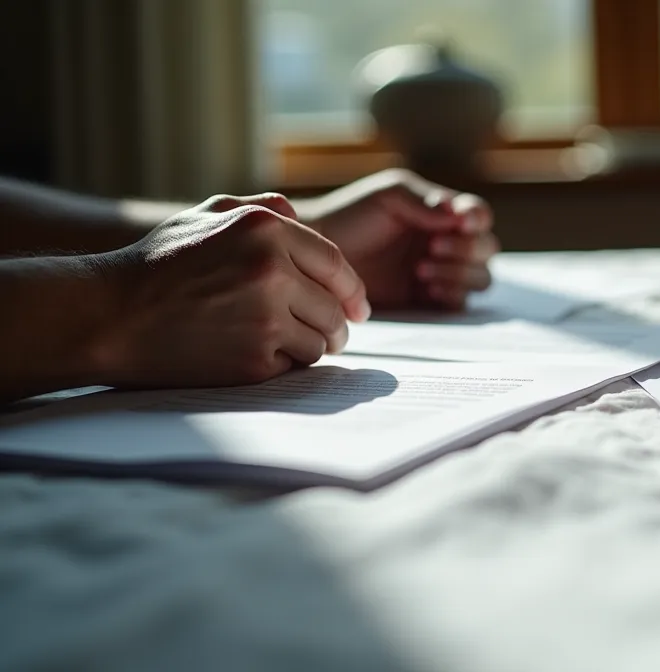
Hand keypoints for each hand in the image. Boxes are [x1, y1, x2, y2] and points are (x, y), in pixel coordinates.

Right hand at [101, 194, 367, 387]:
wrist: (109, 316)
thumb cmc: (157, 265)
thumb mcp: (204, 217)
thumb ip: (259, 208)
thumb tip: (300, 215)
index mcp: (264, 229)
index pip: (335, 263)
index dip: (352, 289)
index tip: (358, 307)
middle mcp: (271, 270)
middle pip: (334, 308)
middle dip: (336, 325)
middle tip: (333, 334)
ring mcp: (264, 318)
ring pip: (320, 341)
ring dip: (311, 346)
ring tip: (289, 343)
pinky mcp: (253, 360)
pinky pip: (293, 367)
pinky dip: (282, 365)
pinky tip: (255, 354)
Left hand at [299, 169, 497, 309]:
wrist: (317, 255)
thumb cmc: (350, 216)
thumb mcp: (389, 196)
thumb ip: (426, 201)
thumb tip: (458, 215)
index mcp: (443, 214)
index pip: (479, 215)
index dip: (478, 219)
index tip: (462, 222)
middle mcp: (448, 244)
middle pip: (487, 249)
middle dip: (467, 249)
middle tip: (432, 248)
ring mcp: (441, 274)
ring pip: (480, 278)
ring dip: (459, 273)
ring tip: (421, 270)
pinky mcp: (429, 302)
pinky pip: (459, 303)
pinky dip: (451, 294)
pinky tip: (426, 288)